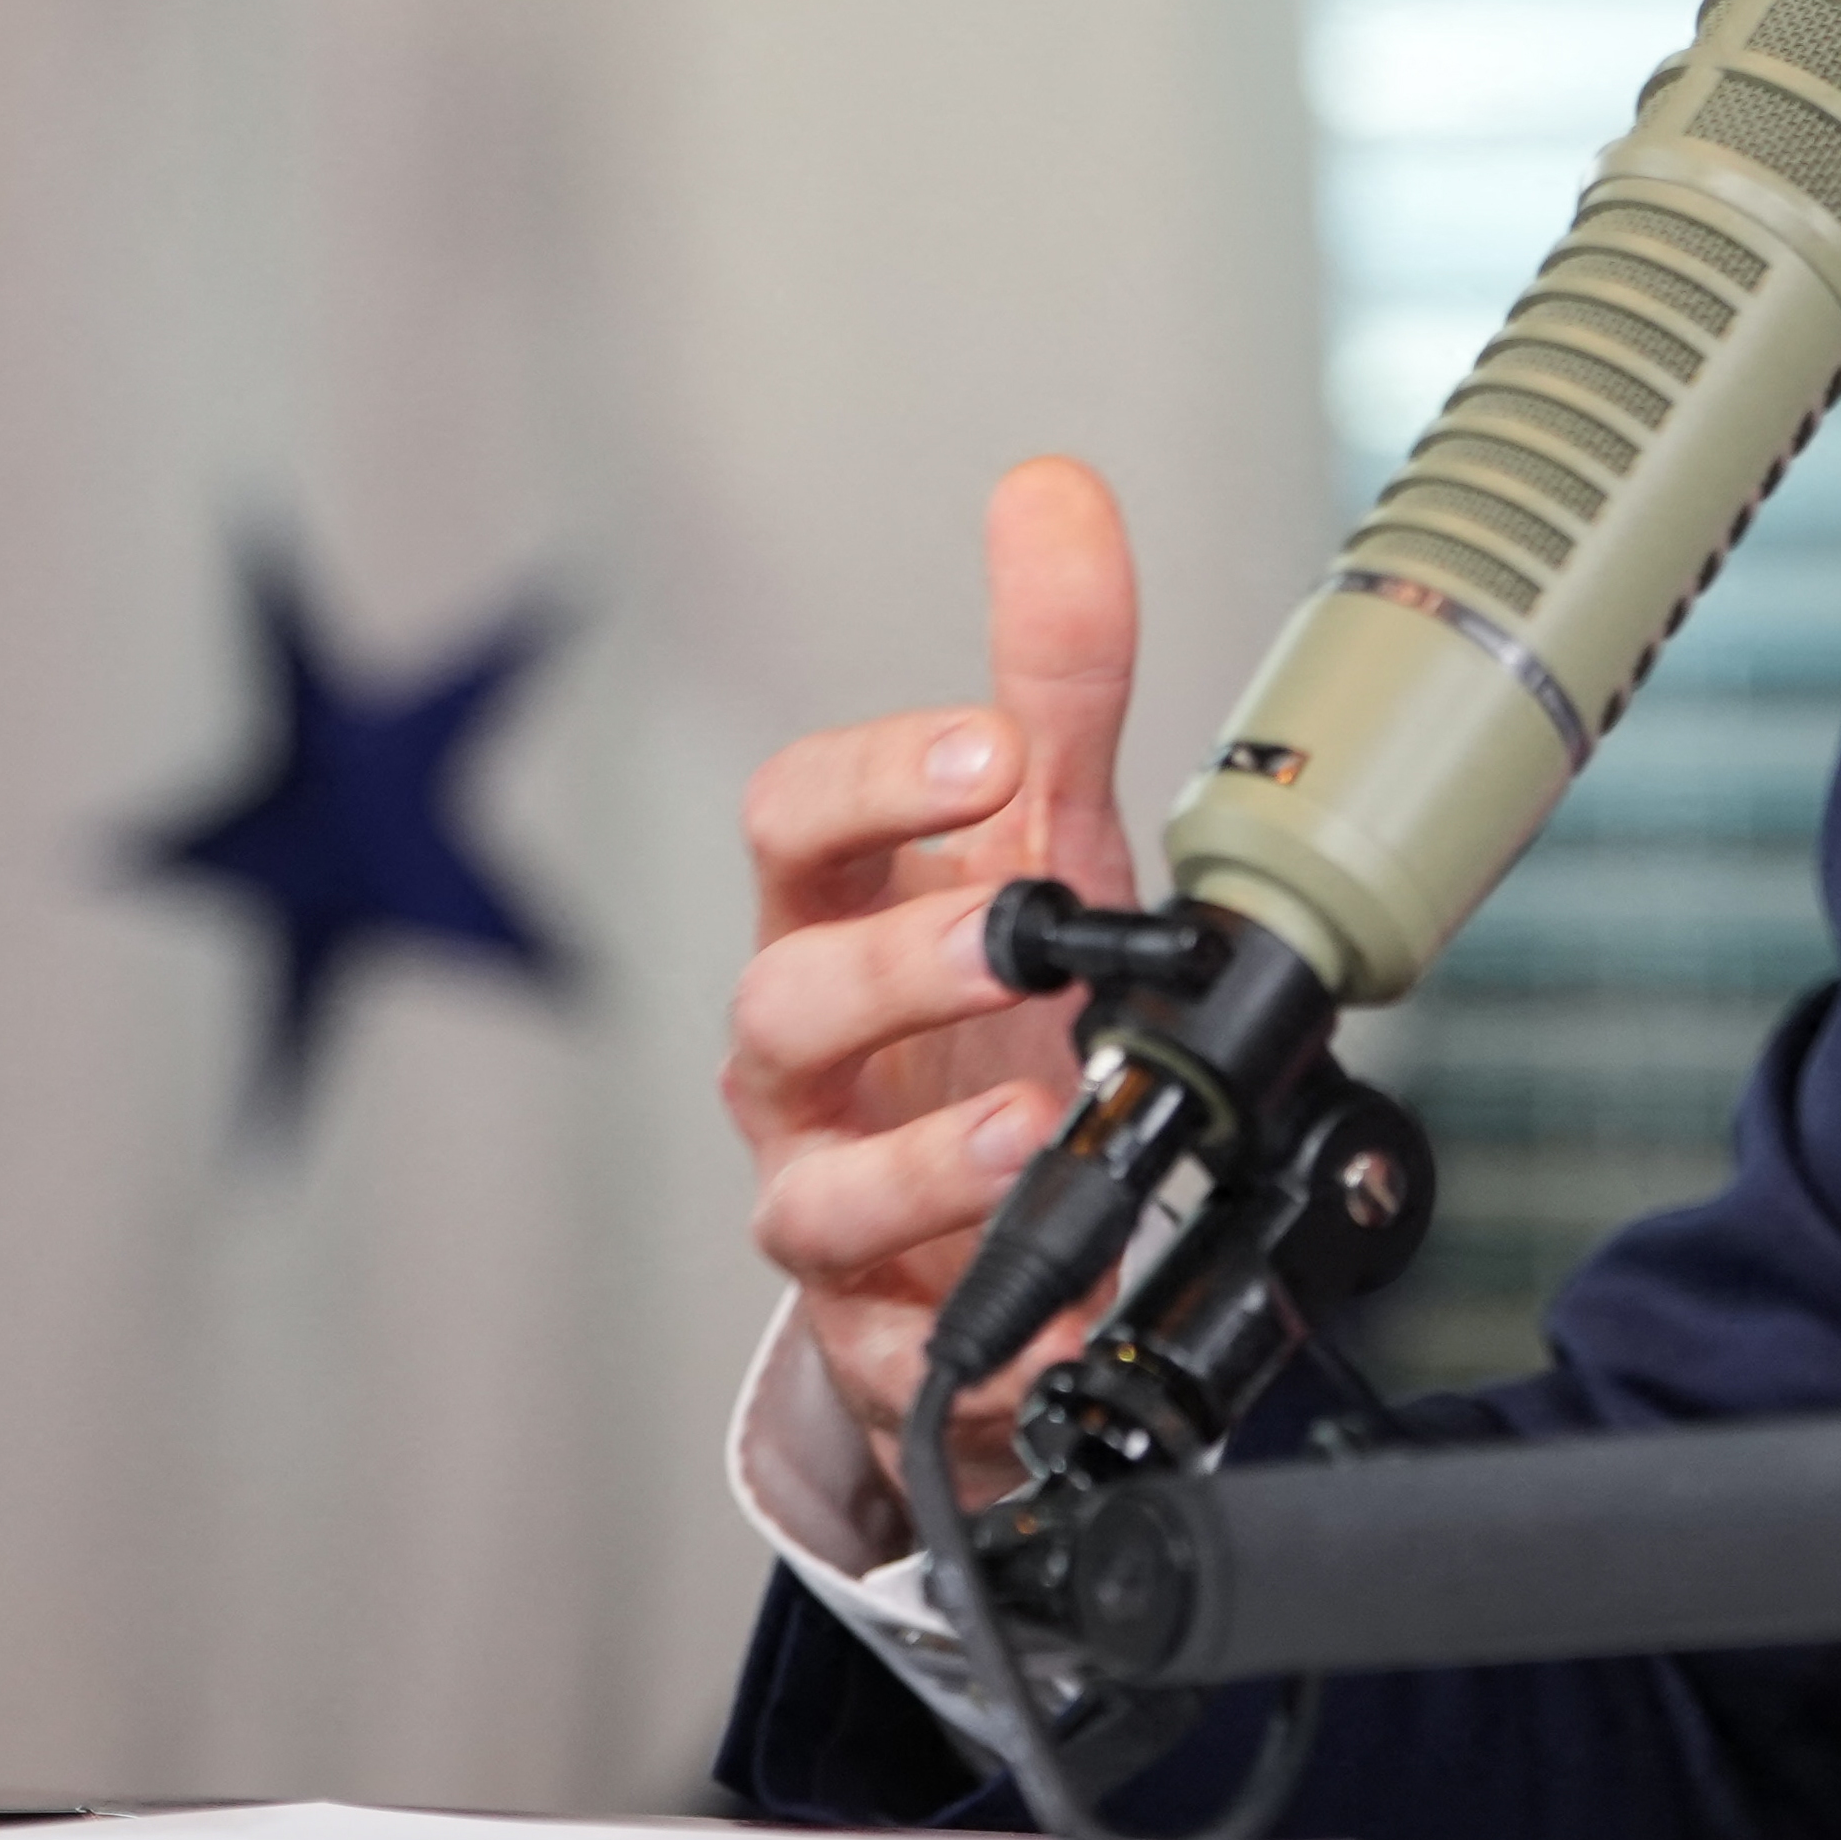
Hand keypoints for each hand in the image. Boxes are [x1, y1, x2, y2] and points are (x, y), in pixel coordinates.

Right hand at [724, 460, 1147, 1476]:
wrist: (993, 1220)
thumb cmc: (991, 1016)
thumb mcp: (1038, 840)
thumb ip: (1051, 679)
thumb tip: (1054, 492)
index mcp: (833, 923)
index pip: (794, 826)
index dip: (877, 781)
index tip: (989, 751)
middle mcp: (802, 1067)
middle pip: (784, 998)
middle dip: (897, 961)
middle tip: (1018, 933)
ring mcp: (824, 1202)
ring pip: (810, 1190)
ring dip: (921, 1164)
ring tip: (1031, 1126)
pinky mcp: (878, 1334)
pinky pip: (902, 1347)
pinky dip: (984, 1328)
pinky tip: (1056, 1312)